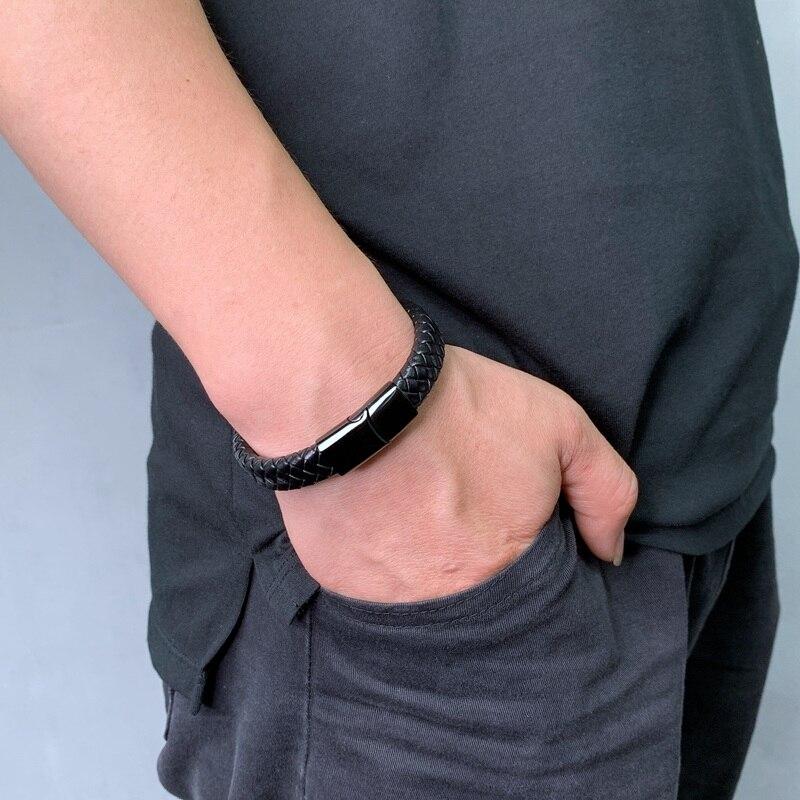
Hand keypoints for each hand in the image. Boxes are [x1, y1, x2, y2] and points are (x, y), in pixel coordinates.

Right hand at [276, 345, 637, 602]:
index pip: (534, 593)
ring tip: (414, 511)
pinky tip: (378, 517)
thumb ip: (605, 492)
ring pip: (420, 596)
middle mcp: (448, 601)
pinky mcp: (339, 584)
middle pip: (476, 597)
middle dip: (472, 560)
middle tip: (455, 510)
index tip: (506, 520)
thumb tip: (610, 552)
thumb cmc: (459, 409)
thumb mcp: (561, 427)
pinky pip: (369, 586)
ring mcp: (388, 600)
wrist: (354, 394)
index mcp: (508, 571)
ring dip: (422, 562)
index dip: (524, 554)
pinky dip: (377, 559)